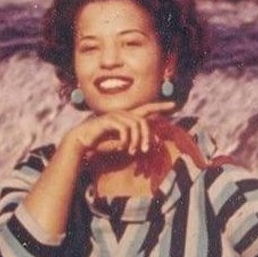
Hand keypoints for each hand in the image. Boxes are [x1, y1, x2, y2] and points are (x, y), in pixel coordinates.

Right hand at [62, 101, 176, 161]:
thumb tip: (149, 145)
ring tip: (132, 151)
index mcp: (127, 118)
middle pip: (144, 120)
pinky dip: (126, 140)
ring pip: (136, 125)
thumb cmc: (101, 144)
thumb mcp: (122, 144)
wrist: (83, 142)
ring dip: (136, 141)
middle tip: (146, 149)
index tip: (174, 105)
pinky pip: (125, 129)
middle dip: (148, 135)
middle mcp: (123, 114)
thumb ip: (134, 142)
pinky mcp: (109, 120)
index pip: (147, 108)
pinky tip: (122, 147)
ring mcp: (116, 115)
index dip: (160, 106)